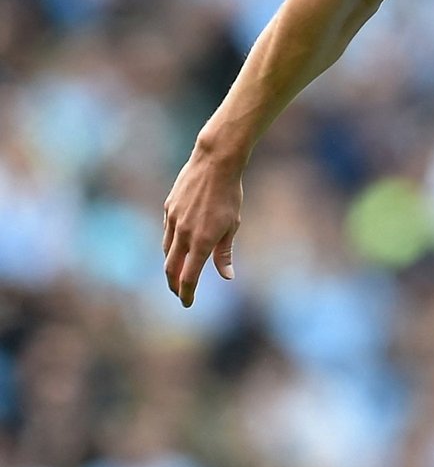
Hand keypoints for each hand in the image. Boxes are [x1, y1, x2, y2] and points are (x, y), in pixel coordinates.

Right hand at [162, 154, 242, 306]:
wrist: (215, 163)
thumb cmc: (230, 194)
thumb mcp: (232, 225)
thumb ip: (225, 253)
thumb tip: (226, 276)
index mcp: (201, 241)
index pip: (188, 277)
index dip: (187, 293)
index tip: (188, 303)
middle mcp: (183, 234)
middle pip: (171, 268)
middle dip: (175, 285)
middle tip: (180, 293)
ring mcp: (172, 220)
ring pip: (167, 251)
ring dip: (171, 265)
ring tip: (178, 273)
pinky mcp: (168, 208)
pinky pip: (167, 232)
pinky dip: (171, 244)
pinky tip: (178, 246)